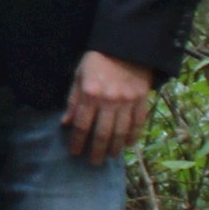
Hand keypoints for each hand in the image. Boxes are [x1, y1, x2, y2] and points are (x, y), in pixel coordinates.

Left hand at [65, 50, 155, 164]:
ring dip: (115, 148)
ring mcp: (128, 100)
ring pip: (122, 132)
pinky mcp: (142, 100)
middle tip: (93, 162)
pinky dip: (133, 136)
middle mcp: (110, 99)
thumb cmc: (97, 62)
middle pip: (103, 133)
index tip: (74, 152)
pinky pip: (138, 124)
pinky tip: (128, 145)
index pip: (82, 124)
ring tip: (110, 156)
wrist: (126, 47)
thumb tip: (65, 123)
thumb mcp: (79, 77)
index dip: (77, 141)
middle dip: (96, 151)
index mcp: (91, 93)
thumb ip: (73, 101)